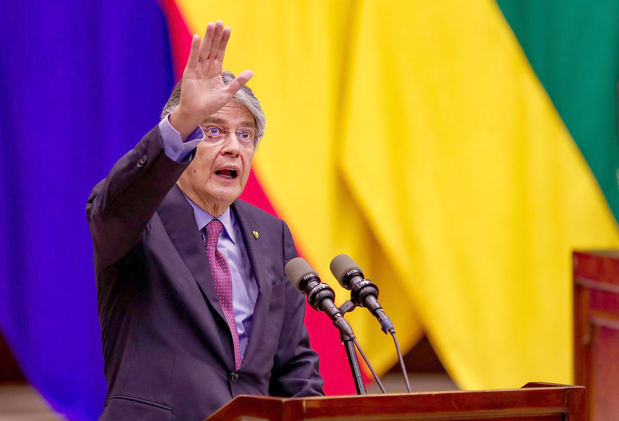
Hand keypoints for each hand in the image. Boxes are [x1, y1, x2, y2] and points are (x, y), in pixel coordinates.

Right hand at [170, 21, 252, 138]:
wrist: (196, 113)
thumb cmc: (211, 105)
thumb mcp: (228, 93)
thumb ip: (238, 82)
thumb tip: (251, 72)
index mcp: (215, 70)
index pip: (220, 52)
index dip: (224, 41)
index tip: (228, 29)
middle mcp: (206, 67)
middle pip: (212, 48)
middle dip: (216, 35)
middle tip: (219, 22)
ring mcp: (198, 68)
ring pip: (204, 50)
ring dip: (207, 38)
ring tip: (211, 25)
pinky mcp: (189, 72)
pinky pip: (193, 58)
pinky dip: (195, 48)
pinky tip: (198, 38)